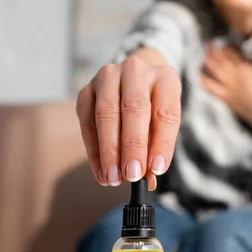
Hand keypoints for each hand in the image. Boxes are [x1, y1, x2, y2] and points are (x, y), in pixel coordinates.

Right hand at [76, 51, 181, 189]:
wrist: (136, 78)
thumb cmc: (154, 105)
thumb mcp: (165, 121)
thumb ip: (158, 147)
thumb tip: (148, 180)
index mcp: (165, 78)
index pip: (165, 113)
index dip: (161, 143)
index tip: (156, 169)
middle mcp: (136, 71)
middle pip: (134, 109)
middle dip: (133, 146)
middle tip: (132, 175)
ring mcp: (108, 77)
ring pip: (106, 114)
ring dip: (109, 151)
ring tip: (114, 178)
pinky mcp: (86, 90)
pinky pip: (87, 122)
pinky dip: (94, 151)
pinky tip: (101, 171)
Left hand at [201, 45, 251, 125]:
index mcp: (243, 68)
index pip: (229, 52)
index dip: (225, 46)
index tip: (224, 43)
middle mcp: (232, 76)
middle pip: (217, 58)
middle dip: (211, 50)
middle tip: (208, 43)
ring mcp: (227, 87)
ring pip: (211, 70)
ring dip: (205, 61)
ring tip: (204, 56)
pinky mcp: (224, 97)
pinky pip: (209, 87)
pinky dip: (203, 79)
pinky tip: (200, 74)